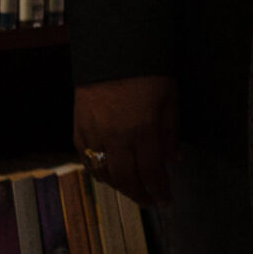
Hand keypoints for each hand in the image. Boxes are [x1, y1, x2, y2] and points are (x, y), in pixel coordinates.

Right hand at [74, 76, 178, 206]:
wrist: (114, 52)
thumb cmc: (150, 74)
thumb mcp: (171, 102)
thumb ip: (171, 134)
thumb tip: (174, 160)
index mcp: (143, 132)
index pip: (152, 172)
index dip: (160, 190)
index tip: (167, 202)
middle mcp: (116, 138)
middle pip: (126, 179)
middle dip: (140, 194)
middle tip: (150, 201)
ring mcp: (94, 135)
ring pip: (104, 173)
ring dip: (119, 186)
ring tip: (132, 190)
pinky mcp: (78, 129)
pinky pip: (87, 160)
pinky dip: (98, 172)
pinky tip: (109, 175)